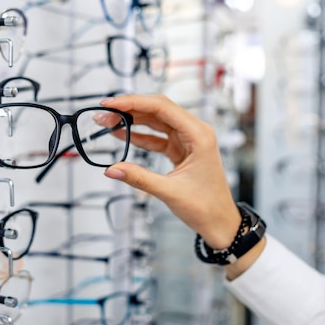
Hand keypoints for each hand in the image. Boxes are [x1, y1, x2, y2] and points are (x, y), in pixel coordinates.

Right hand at [99, 94, 240, 249]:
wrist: (220, 222)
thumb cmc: (207, 206)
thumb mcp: (169, 192)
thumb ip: (138, 178)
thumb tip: (111, 170)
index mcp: (199, 135)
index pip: (162, 107)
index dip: (134, 102)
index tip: (111, 104)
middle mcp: (195, 132)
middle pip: (157, 110)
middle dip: (129, 109)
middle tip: (104, 114)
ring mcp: (188, 140)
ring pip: (155, 121)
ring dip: (131, 121)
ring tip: (107, 123)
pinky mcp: (181, 150)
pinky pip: (156, 136)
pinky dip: (138, 135)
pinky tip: (121, 135)